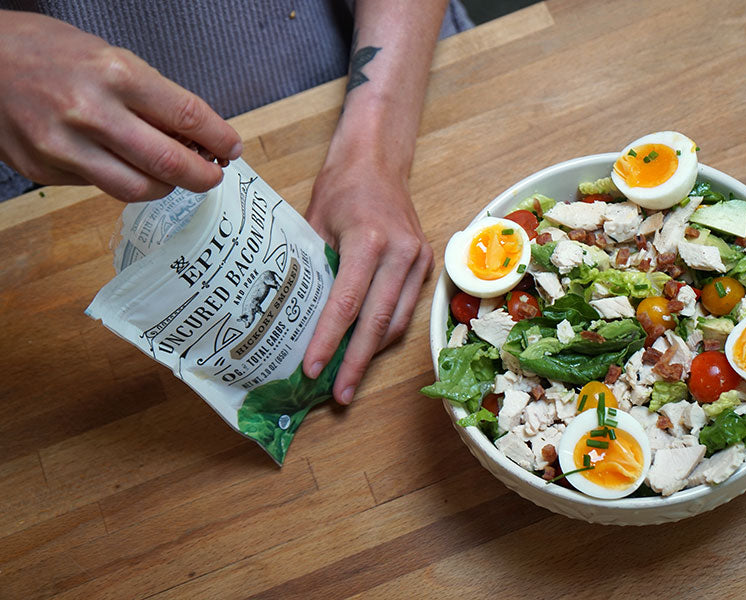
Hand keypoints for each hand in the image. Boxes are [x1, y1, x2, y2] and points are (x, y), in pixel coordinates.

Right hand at [0, 11, 241, 201]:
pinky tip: (127, 166)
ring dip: (167, 187)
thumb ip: (152, 97)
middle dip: (203, 175)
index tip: (230, 147)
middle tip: (212, 174)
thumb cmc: (45, 51)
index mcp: (115, 74)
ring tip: (173, 176)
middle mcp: (91, 113)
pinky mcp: (44, 169)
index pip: (189, 117)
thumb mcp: (108, 56)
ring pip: (138, 188)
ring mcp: (64, 146)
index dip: (220, 138)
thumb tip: (195, 135)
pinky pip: (101, 188)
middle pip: (170, 164)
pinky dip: (124, 180)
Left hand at [302, 153, 433, 403]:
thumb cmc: (341, 188)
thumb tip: (296, 318)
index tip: (313, 369)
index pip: (347, 304)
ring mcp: (418, 260)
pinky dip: (386, 331)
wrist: (378, 161)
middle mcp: (400, 253)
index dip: (329, 340)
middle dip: (357, 362)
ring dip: (374, 353)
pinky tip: (367, 348)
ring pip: (398, 321)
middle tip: (338, 395)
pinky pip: (406, 308)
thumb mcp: (314, 224)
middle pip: (379, 321)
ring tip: (350, 379)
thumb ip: (312, 269)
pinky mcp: (425, 265)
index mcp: (370, 241)